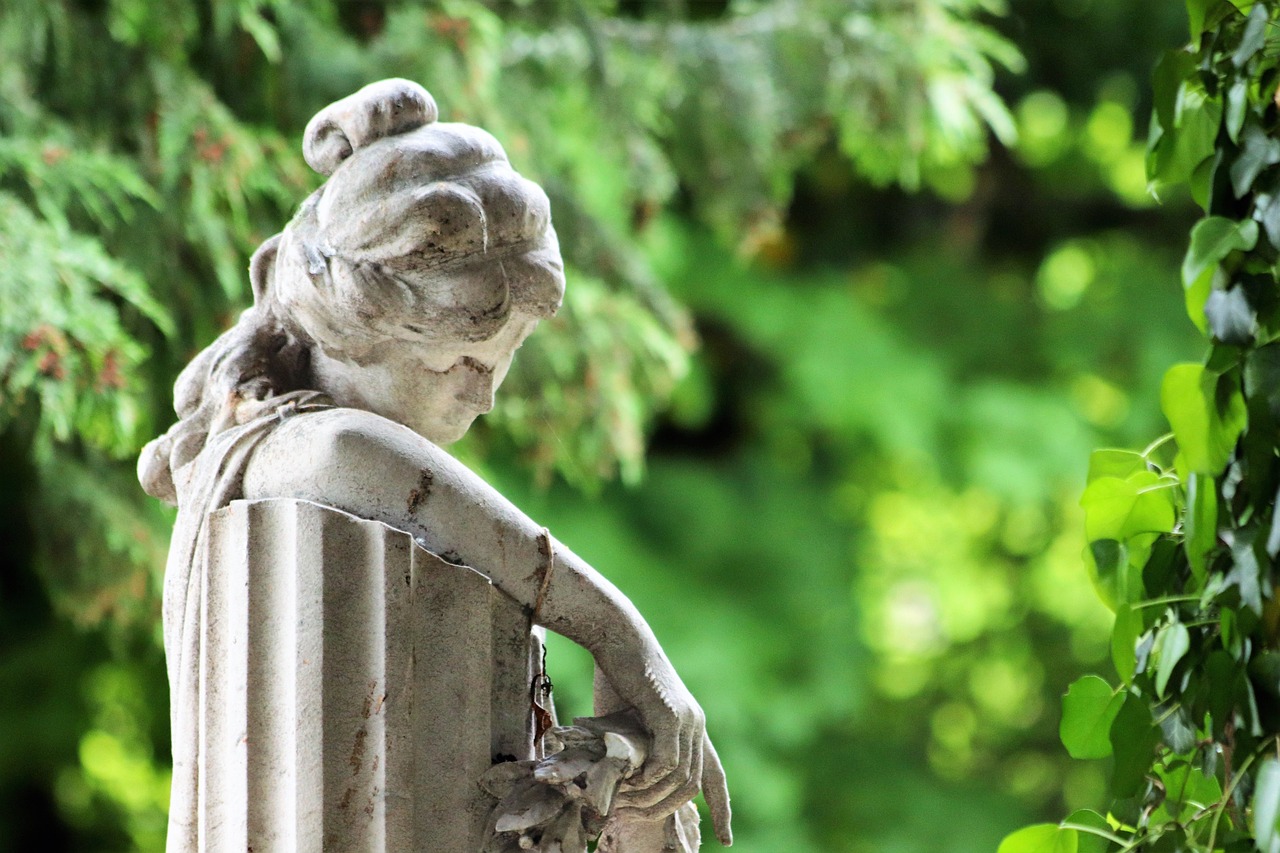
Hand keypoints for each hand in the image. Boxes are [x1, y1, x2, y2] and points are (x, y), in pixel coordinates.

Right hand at [609, 657, 732, 845]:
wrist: (617, 637)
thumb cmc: (616, 675)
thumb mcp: (630, 721)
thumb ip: (638, 748)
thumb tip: (630, 783)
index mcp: (692, 726)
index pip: (715, 775)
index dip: (723, 809)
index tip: (727, 839)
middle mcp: (697, 724)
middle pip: (694, 785)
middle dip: (665, 809)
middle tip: (632, 816)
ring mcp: (687, 719)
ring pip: (681, 777)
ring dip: (651, 796)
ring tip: (624, 801)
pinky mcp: (670, 714)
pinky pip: (668, 761)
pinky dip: (650, 777)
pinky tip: (630, 779)